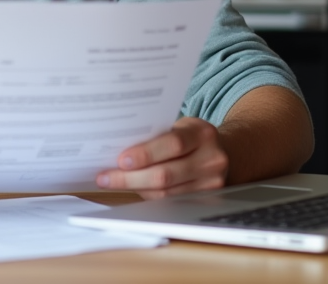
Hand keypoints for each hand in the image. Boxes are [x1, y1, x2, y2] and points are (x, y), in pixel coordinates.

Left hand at [95, 117, 227, 198]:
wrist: (221, 151)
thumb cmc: (190, 136)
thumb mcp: (180, 127)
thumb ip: (157, 136)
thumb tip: (117, 149)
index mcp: (202, 133)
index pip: (173, 144)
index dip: (145, 154)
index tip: (121, 159)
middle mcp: (212, 159)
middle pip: (166, 174)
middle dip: (131, 177)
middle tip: (106, 177)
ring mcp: (211, 182)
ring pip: (166, 193)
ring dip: (135, 188)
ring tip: (112, 183)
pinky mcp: (206, 199)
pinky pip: (170, 201)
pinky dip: (148, 195)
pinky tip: (132, 189)